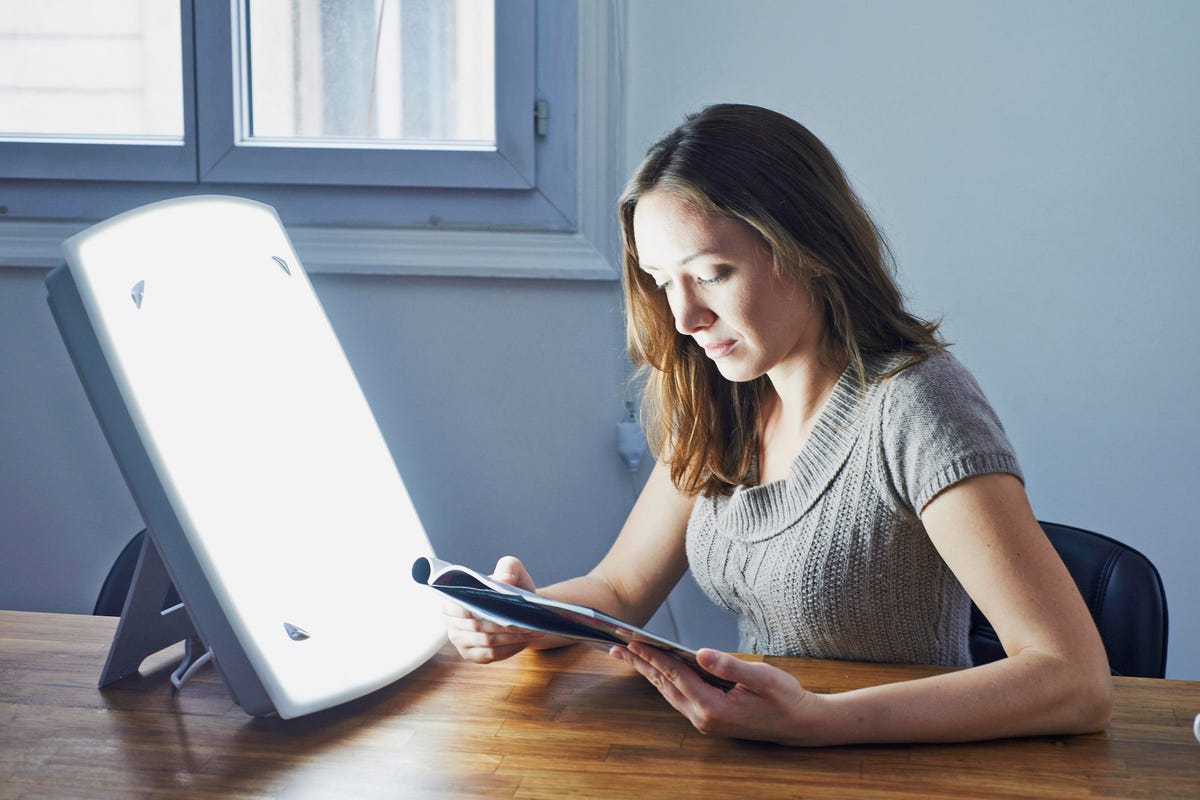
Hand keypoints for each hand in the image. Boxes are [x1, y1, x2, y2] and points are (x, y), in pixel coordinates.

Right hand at [444, 556, 543, 663]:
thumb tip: (504, 579)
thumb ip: (507, 567)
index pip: (458, 608)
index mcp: (453, 599)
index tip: (502, 609)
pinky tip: (523, 641)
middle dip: (503, 625)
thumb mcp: (512, 569)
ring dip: (511, 638)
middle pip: (477, 626)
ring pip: (487, 641)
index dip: (477, 610)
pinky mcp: (473, 655)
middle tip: (527, 622)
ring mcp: (461, 641)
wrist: (517, 608)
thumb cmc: (510, 587)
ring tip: (531, 631)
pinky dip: (509, 648)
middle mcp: (452, 622)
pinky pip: (491, 654)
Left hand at [610, 643, 821, 744]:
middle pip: (664, 685)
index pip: (675, 675)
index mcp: (713, 707)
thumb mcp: (762, 677)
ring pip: (668, 692)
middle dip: (640, 664)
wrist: (800, 725)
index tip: (632, 640)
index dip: (653, 656)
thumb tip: (701, 653)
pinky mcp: (709, 719)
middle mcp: (703, 717)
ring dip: (648, 672)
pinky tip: (656, 670)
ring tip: (628, 656)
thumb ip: (730, 666)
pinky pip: (678, 696)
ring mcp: (705, 721)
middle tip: (616, 647)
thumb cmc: (785, 699)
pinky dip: (664, 680)